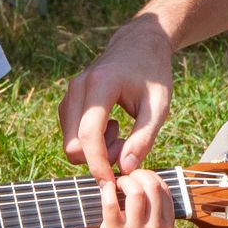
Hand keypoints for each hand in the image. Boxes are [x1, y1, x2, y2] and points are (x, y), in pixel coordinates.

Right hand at [60, 18, 173, 183]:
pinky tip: (112, 127)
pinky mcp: (69, 102)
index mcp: (100, 85)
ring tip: (122, 134)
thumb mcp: (159, 107)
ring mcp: (70, 94)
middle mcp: (78, 88)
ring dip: (95, 151)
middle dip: (99, 158)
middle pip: (73, 144)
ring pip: (69, 143)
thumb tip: (126, 168)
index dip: (98, 164)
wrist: (140, 45)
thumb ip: (144, 138)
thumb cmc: (153, 74)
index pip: (88, 134)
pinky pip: (71, 135)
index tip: (112, 182)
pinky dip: (90, 142)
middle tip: (128, 146)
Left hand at [81, 169, 175, 227]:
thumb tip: (148, 178)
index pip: (165, 190)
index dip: (150, 176)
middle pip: (153, 186)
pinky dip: (108, 190)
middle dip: (138, 175)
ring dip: (124, 181)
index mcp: (167, 227)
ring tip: (117, 184)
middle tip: (127, 177)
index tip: (139, 177)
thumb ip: (154, 210)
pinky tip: (107, 188)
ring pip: (135, 191)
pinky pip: (112, 202)